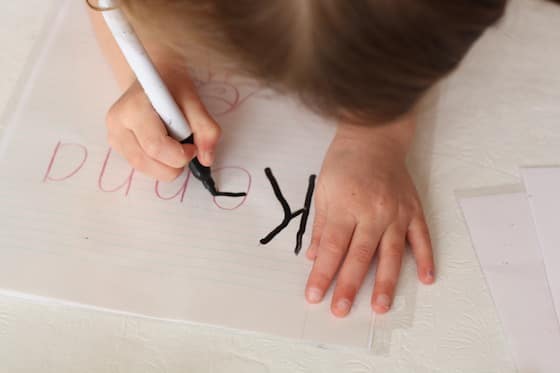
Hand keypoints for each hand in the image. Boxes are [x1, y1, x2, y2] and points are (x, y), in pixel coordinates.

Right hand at [105, 69, 220, 180]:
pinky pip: (141, 166)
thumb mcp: (194, 100)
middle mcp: (117, 123)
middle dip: (174, 165)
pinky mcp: (117, 145)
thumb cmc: (172, 86)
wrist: (153, 80)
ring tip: (176, 147)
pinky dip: (158, 164)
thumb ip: (206, 128)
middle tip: (187, 150)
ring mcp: (114, 136)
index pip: (155, 146)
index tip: (193, 147)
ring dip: (167, 166)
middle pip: (147, 162)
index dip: (180, 155)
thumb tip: (206, 159)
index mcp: (133, 107)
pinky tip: (165, 147)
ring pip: (143, 168)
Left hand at [305, 118, 434, 316]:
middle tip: (340, 311)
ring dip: (385, 282)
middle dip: (348, 286)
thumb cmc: (344, 162)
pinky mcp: (413, 210)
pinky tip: (426, 279)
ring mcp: (396, 212)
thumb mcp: (323, 191)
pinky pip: (421, 238)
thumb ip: (321, 226)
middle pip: (359, 256)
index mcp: (345, 207)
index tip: (314, 296)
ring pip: (391, 254)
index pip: (332, 248)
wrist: (374, 136)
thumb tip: (314, 256)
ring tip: (380, 307)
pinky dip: (425, 258)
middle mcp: (372, 213)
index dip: (322, 274)